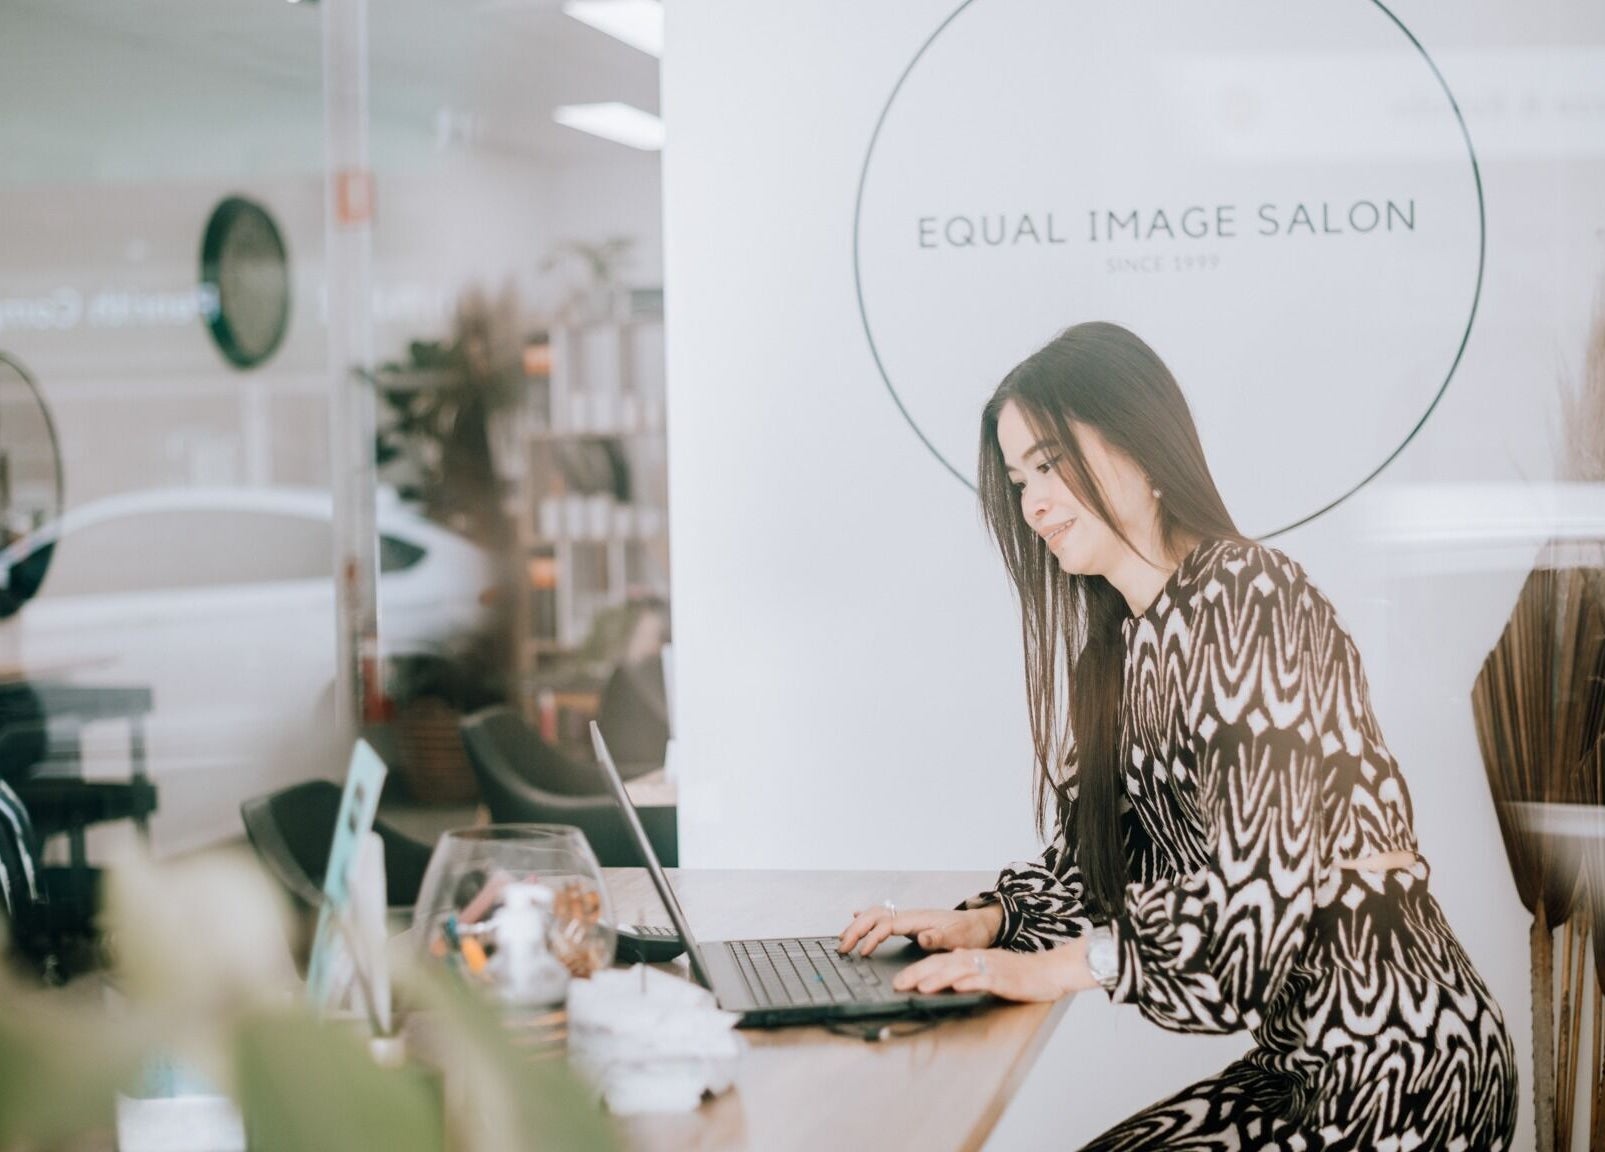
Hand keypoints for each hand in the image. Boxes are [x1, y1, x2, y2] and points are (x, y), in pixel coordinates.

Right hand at [837, 903, 1000, 956]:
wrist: (979, 924)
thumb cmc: (968, 932)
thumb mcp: (957, 939)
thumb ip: (938, 939)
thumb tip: (921, 937)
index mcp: (917, 919)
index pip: (886, 925)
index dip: (872, 938)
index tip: (862, 952)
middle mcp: (910, 915)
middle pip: (875, 915)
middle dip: (856, 929)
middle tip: (842, 946)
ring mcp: (908, 917)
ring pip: (876, 914)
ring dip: (857, 924)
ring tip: (843, 937)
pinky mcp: (909, 922)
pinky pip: (883, 915)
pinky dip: (866, 917)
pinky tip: (856, 916)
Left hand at [892, 939, 1090, 1002]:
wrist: (1051, 972)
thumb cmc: (1021, 975)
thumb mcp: (991, 970)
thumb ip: (971, 970)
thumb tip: (951, 969)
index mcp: (973, 957)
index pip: (939, 962)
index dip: (917, 970)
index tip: (899, 981)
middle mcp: (978, 959)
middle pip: (943, 964)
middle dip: (918, 973)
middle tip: (898, 984)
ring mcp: (990, 968)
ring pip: (958, 970)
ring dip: (937, 978)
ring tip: (919, 986)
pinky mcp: (1004, 979)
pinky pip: (984, 979)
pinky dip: (969, 982)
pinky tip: (957, 986)